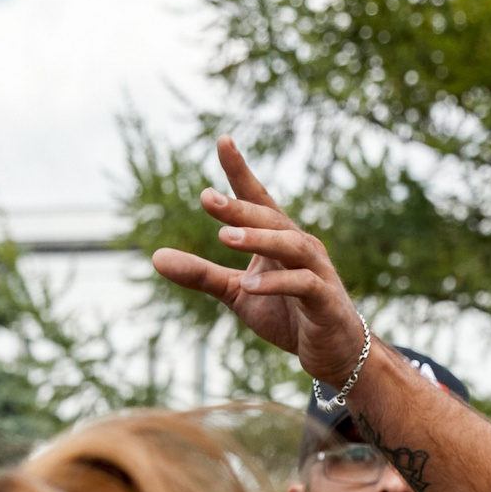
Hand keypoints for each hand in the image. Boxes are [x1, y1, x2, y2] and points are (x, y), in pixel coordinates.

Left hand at [152, 135, 368, 385]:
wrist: (335, 351)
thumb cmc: (288, 315)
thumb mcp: (237, 294)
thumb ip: (201, 274)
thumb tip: (155, 257)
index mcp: (278, 239)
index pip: (258, 198)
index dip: (241, 171)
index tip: (223, 140)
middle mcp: (300, 247)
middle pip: (270, 218)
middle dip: (240, 207)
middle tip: (207, 197)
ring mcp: (317, 272)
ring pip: (291, 244)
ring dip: (258, 239)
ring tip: (224, 237)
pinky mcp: (326, 300)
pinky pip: (302, 284)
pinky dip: (275, 283)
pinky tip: (247, 284)